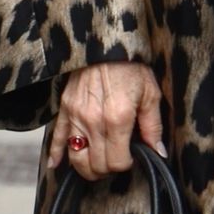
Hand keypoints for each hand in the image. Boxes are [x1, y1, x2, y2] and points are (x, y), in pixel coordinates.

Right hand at [47, 63, 165, 179]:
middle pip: (96, 165)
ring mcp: (76, 116)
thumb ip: (153, 126)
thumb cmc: (131, 66)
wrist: (105, 43)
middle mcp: (94, 121)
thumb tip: (158, 152)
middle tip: (117, 161)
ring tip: (97, 165)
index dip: (126, 165)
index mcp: (118, 119)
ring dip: (86, 168)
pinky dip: (55, 154)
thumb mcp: (151, 93)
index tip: (132, 158)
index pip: (117, 161)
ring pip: (76, 158)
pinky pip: (56, 138)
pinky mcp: (64, 109)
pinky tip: (57, 165)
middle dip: (108, 169)